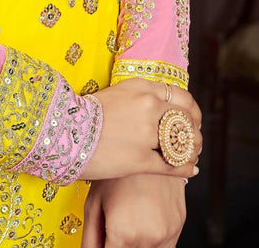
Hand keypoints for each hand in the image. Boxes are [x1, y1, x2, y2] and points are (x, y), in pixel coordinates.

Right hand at [79, 78, 201, 179]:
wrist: (63, 131)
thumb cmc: (84, 113)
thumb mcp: (114, 93)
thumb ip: (138, 97)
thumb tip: (157, 106)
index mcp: (141, 88)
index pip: (180, 96)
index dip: (190, 109)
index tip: (192, 117)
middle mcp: (148, 107)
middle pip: (185, 119)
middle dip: (194, 131)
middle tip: (194, 139)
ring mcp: (146, 134)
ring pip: (183, 143)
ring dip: (191, 149)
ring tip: (191, 154)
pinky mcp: (141, 159)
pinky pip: (172, 165)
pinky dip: (185, 168)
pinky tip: (190, 169)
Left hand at [81, 174, 186, 247]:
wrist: (149, 142)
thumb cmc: (117, 169)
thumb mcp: (94, 202)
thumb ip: (90, 238)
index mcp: (124, 234)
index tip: (103, 239)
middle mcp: (149, 238)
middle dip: (118, 244)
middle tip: (113, 224)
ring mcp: (168, 232)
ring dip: (136, 245)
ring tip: (128, 220)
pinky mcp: (179, 225)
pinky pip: (165, 246)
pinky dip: (152, 241)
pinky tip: (142, 221)